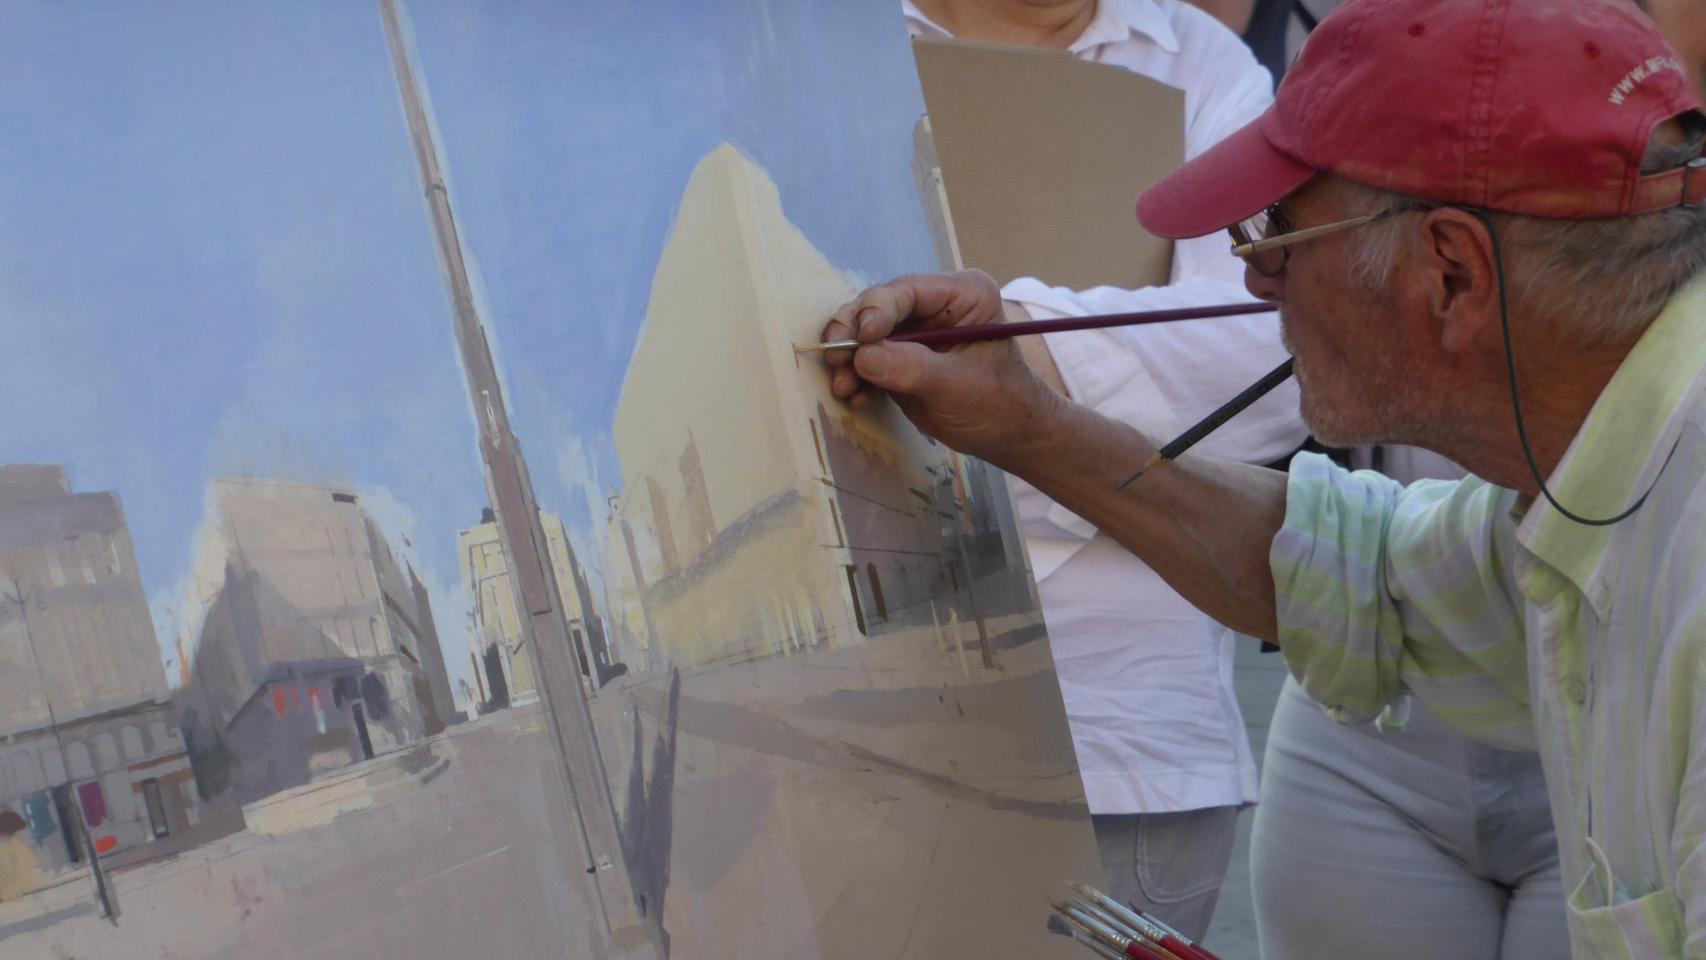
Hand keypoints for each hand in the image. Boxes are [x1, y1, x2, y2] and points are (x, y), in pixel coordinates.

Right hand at [821, 271, 1061, 468]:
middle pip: (878, 308)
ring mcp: (915, 332)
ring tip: (843, 386)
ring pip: (866, 334)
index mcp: (962, 295)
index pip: (907, 291)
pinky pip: (868, 360)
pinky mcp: (901, 358)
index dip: (877, 309)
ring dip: (849, 359)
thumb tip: (863, 356)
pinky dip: (857, 376)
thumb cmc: (999, 404)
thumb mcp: (957, 386)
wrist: (1009, 436)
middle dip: (854, 334)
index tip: (863, 337)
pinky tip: (855, 396)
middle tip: (836, 359)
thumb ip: (911, 368)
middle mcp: (935, 306)